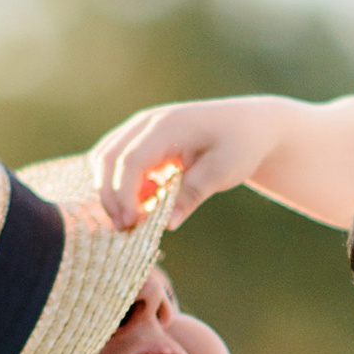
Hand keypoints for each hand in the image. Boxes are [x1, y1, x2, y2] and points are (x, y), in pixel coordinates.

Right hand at [87, 96, 283, 230]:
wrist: (249, 126)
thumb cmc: (239, 145)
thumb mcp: (222, 171)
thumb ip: (192, 194)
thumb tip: (167, 224)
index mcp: (167, 126)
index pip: (130, 160)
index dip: (124, 194)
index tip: (131, 224)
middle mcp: (146, 123)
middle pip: (107, 158)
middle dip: (110, 196)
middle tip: (124, 229)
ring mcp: (141, 130)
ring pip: (105, 159)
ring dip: (111, 191)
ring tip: (131, 221)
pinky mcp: (142, 142)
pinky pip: (118, 164)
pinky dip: (121, 186)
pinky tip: (142, 207)